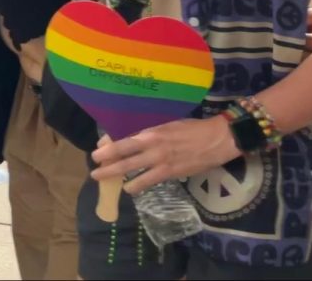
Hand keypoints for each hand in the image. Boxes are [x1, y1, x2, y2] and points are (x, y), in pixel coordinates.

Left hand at [90, 119, 240, 194]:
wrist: (217, 139)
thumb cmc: (191, 127)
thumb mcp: (167, 122)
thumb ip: (149, 130)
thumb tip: (131, 134)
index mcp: (151, 131)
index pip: (124, 139)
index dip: (109, 146)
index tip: (98, 148)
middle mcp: (153, 146)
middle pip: (123, 156)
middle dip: (106, 163)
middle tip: (94, 168)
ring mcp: (161, 161)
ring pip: (133, 171)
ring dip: (117, 176)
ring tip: (103, 179)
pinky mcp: (171, 173)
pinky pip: (150, 181)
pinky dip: (138, 185)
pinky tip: (129, 189)